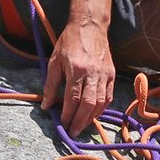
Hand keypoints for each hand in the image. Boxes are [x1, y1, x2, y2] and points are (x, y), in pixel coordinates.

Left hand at [41, 21, 114, 137]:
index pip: (73, 98)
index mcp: (77, 69)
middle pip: (88, 104)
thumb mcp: (54, 62)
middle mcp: (93, 74)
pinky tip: (93, 114)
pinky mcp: (112, 75)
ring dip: (91, 117)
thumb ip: (51, 85)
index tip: (63, 125)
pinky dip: (101, 108)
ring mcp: (105, 75)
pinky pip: (108, 96)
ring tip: (82, 126)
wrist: (90, 27)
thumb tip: (47, 106)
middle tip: (74, 132)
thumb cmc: (69, 43)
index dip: (68, 114)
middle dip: (80, 121)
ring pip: (100, 102)